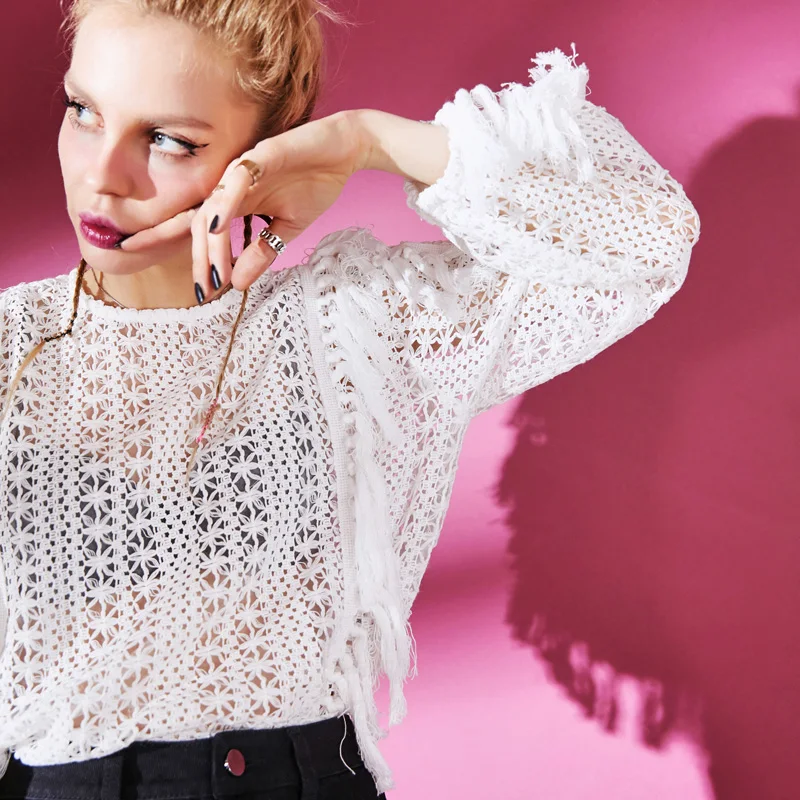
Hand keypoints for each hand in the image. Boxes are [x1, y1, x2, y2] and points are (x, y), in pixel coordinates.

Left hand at [118, 109, 370, 294]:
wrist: (345, 151)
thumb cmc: (316, 183)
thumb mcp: (288, 230)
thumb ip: (262, 253)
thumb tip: (238, 284)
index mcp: (235, 203)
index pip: (197, 228)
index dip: (174, 247)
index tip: (171, 278)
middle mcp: (231, 188)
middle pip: (197, 224)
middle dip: (194, 259)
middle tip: (199, 292)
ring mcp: (242, 171)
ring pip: (212, 210)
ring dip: (211, 246)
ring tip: (214, 276)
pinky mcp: (260, 156)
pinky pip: (235, 182)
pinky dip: (224, 205)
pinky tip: (216, 228)